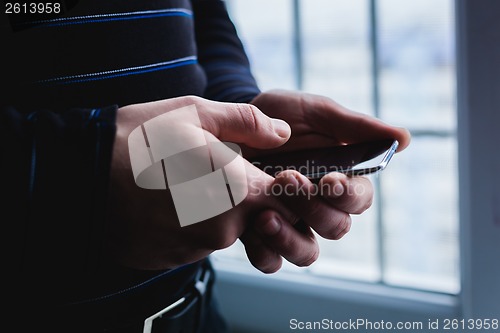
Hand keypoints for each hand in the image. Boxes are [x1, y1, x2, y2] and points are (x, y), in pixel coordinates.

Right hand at [106, 95, 295, 269]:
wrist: (78, 177)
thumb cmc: (137, 140)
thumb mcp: (194, 113)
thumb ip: (247, 122)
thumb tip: (282, 134)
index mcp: (239, 191)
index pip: (290, 199)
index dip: (287, 185)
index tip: (272, 171)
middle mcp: (224, 228)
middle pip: (255, 214)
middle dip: (243, 192)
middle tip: (208, 165)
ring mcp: (197, 248)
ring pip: (224, 226)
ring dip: (213, 206)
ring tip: (180, 179)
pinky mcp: (173, 258)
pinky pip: (196, 239)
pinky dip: (189, 222)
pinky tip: (164, 200)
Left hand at [237, 89, 410, 272]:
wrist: (235, 124)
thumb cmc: (282, 115)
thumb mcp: (316, 113)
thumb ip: (355, 127)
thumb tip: (404, 139)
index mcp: (340, 180)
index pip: (359, 200)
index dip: (349, 196)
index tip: (330, 180)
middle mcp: (319, 207)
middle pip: (335, 228)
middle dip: (314, 208)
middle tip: (286, 179)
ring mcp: (291, 223)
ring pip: (307, 253)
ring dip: (290, 238)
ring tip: (265, 215)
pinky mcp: (260, 234)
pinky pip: (270, 261)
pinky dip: (265, 251)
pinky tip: (250, 227)